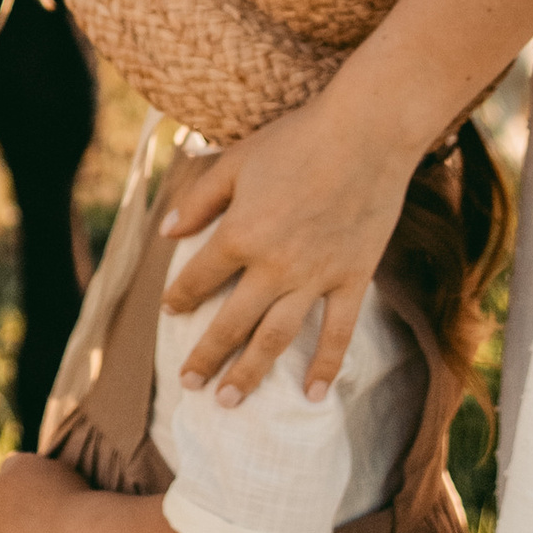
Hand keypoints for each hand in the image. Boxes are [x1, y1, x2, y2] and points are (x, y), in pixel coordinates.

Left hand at [0, 448, 83, 532]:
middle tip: (24, 517)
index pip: (6, 470)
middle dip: (2, 502)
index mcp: (17, 463)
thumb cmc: (79, 499)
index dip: (16, 485)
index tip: (29, 498)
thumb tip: (34, 475)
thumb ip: (41, 470)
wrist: (78, 526)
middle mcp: (0, 484)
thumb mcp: (62, 471)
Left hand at [159, 77, 413, 407]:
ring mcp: (315, 277)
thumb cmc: (297, 138)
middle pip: (231, 323)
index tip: (169, 311)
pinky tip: (310, 395)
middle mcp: (273, 265)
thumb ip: (200, 199)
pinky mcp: (352, 278)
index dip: (179, 297)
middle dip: (206, 357)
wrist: (367, 131)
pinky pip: (337, 333)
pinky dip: (324, 366)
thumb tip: (166, 232)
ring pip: (276, 338)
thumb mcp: (236, 160)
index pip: (198, 278)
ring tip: (229, 401)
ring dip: (250, 373)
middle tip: (190, 386)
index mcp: (240, 233)